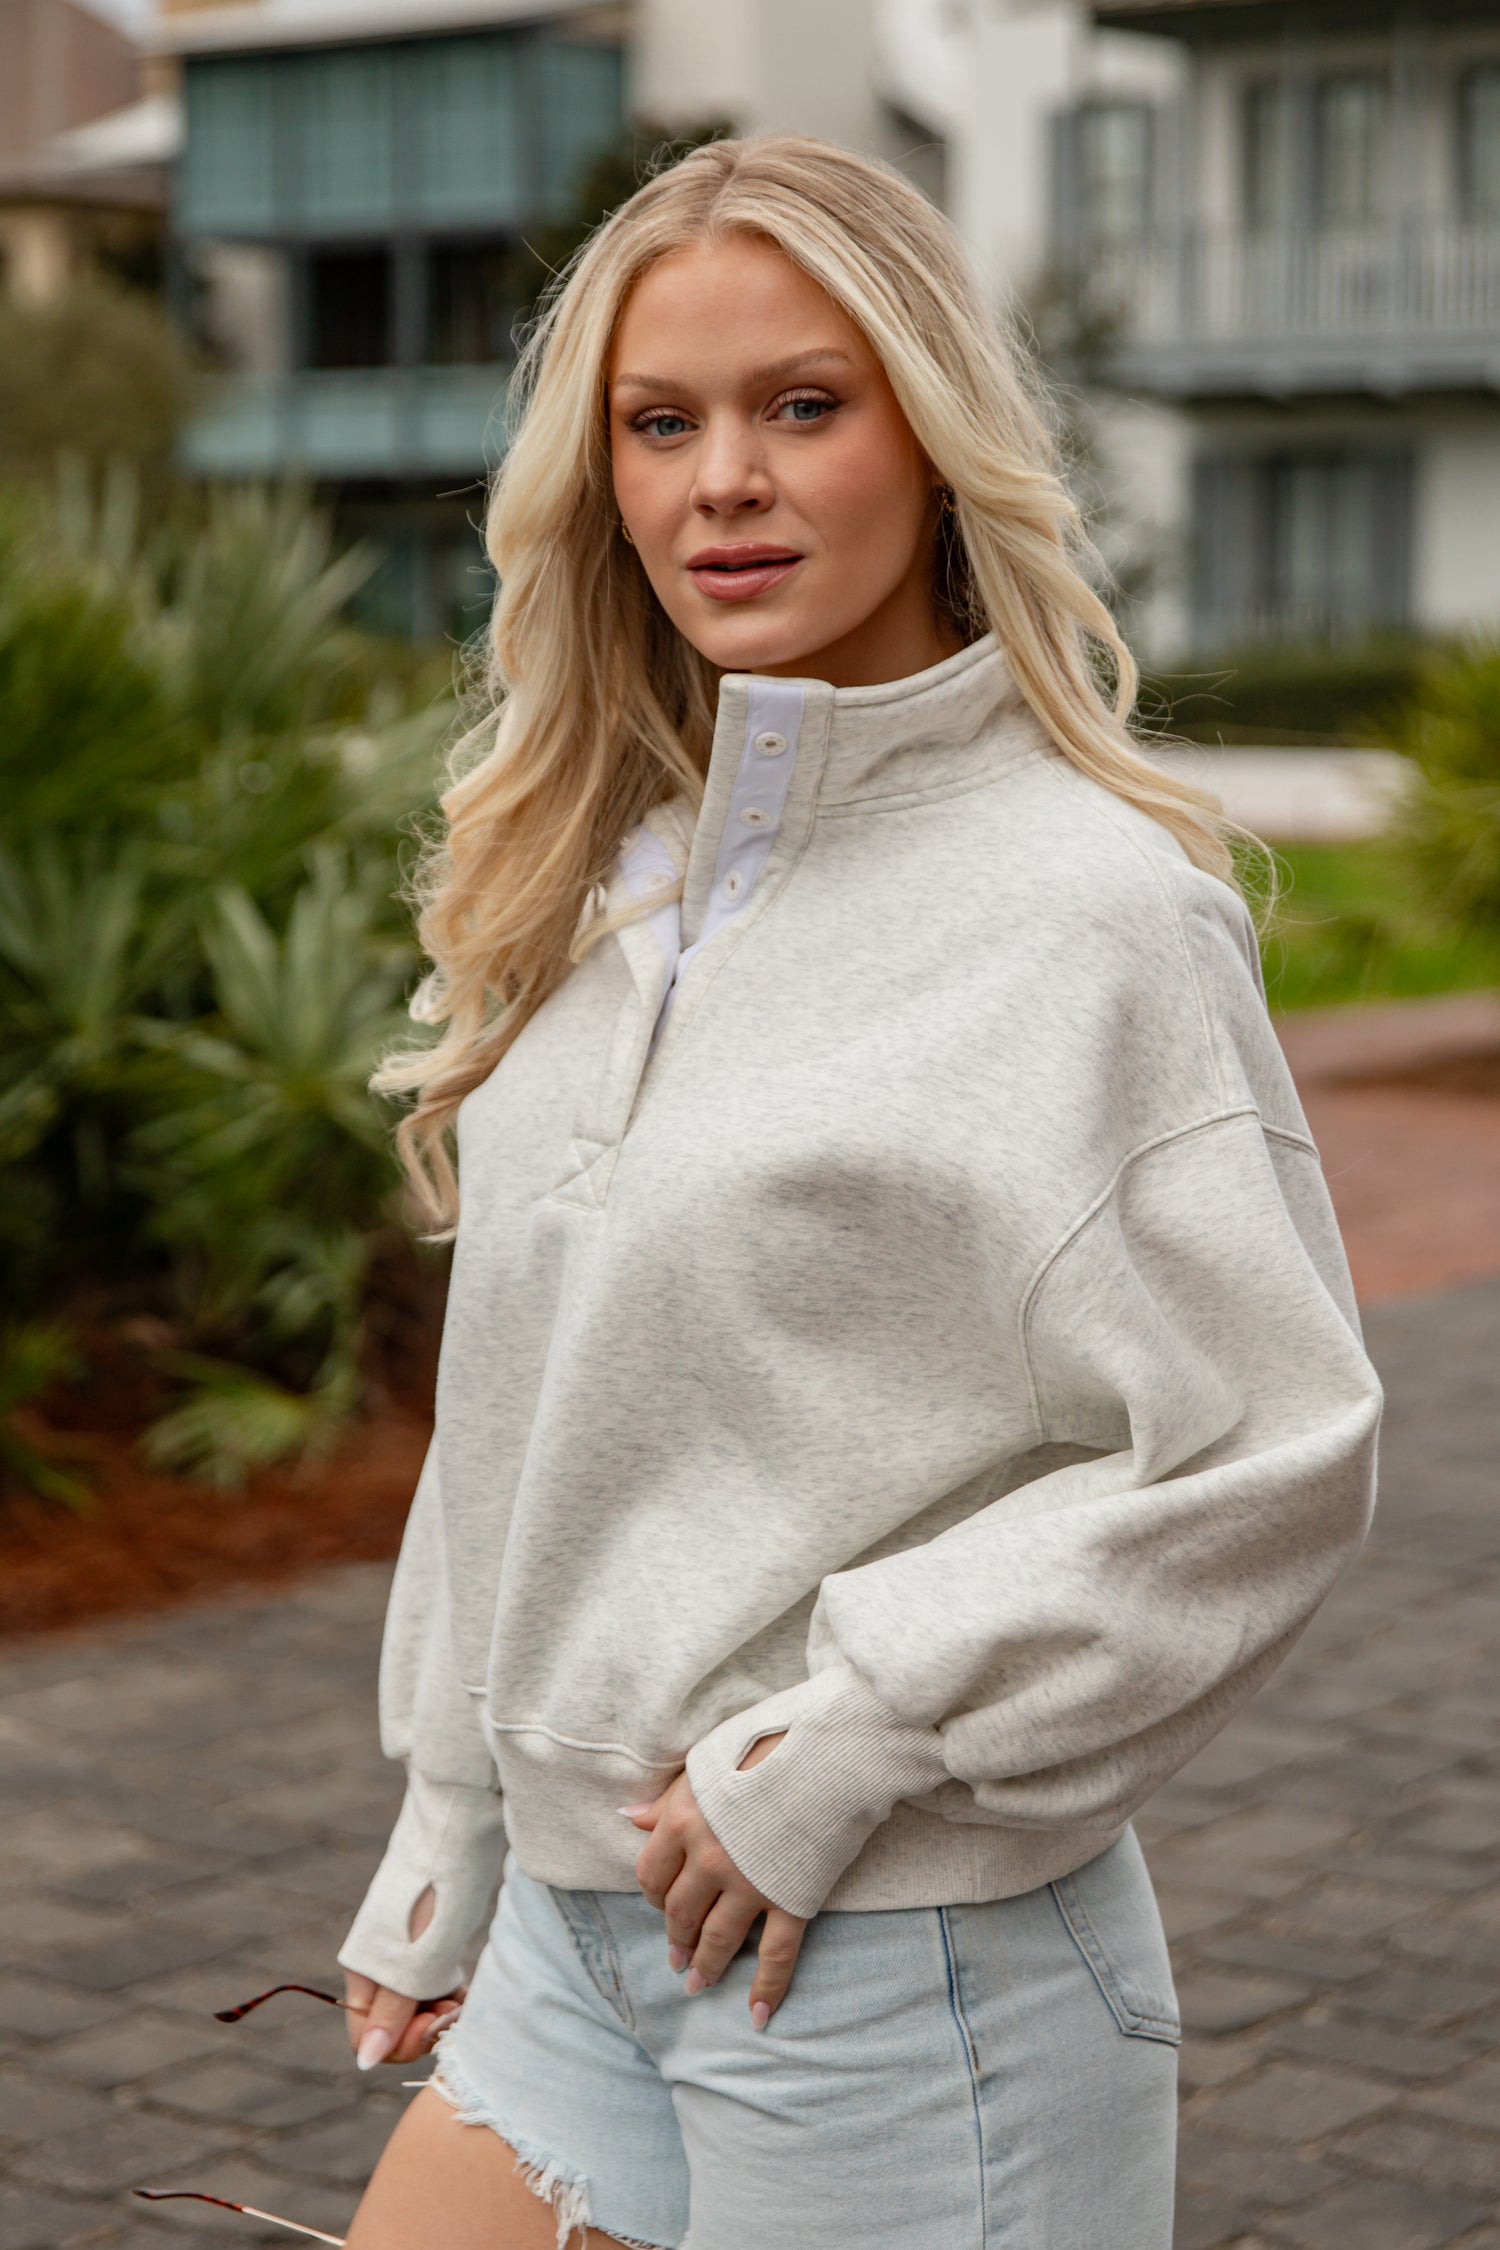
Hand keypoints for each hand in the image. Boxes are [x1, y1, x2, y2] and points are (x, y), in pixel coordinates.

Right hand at [341, 1885, 463, 2068]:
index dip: (399, 2043)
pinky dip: (453, 1996)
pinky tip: (469, 1989)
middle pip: (395, 2027)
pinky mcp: (431, 1947)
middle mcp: (380, 1970)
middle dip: (425, 2029)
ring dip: (443, 2014)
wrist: (457, 1835)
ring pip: (420, 2008)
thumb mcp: (414, 1960)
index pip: (367, 2037)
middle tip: (453, 2008)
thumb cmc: (434, 1897)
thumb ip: (390, 2013)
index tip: (432, 2022)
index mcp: (363, 1974)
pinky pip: (437, 1988)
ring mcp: (406, 1958)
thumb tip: (364, 2063)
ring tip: (463, 1997)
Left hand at [623, 1732, 807, 2028]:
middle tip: (677, 1957)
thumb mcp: (708, 1762)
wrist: (830, 1749)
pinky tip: (758, 2014)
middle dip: (676, 1938)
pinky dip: (767, 1989)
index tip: (660, 1905)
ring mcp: (750, 1883)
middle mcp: (710, 1858)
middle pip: (680, 1912)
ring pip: (718, 1939)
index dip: (653, 1895)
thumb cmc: (768, 1744)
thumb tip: (630, 1819)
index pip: (651, 1874)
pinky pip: (775, 1956)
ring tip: (698, 1983)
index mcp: (684, 1820)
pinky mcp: (791, 1899)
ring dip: (706, 1966)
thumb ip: (670, 1798)